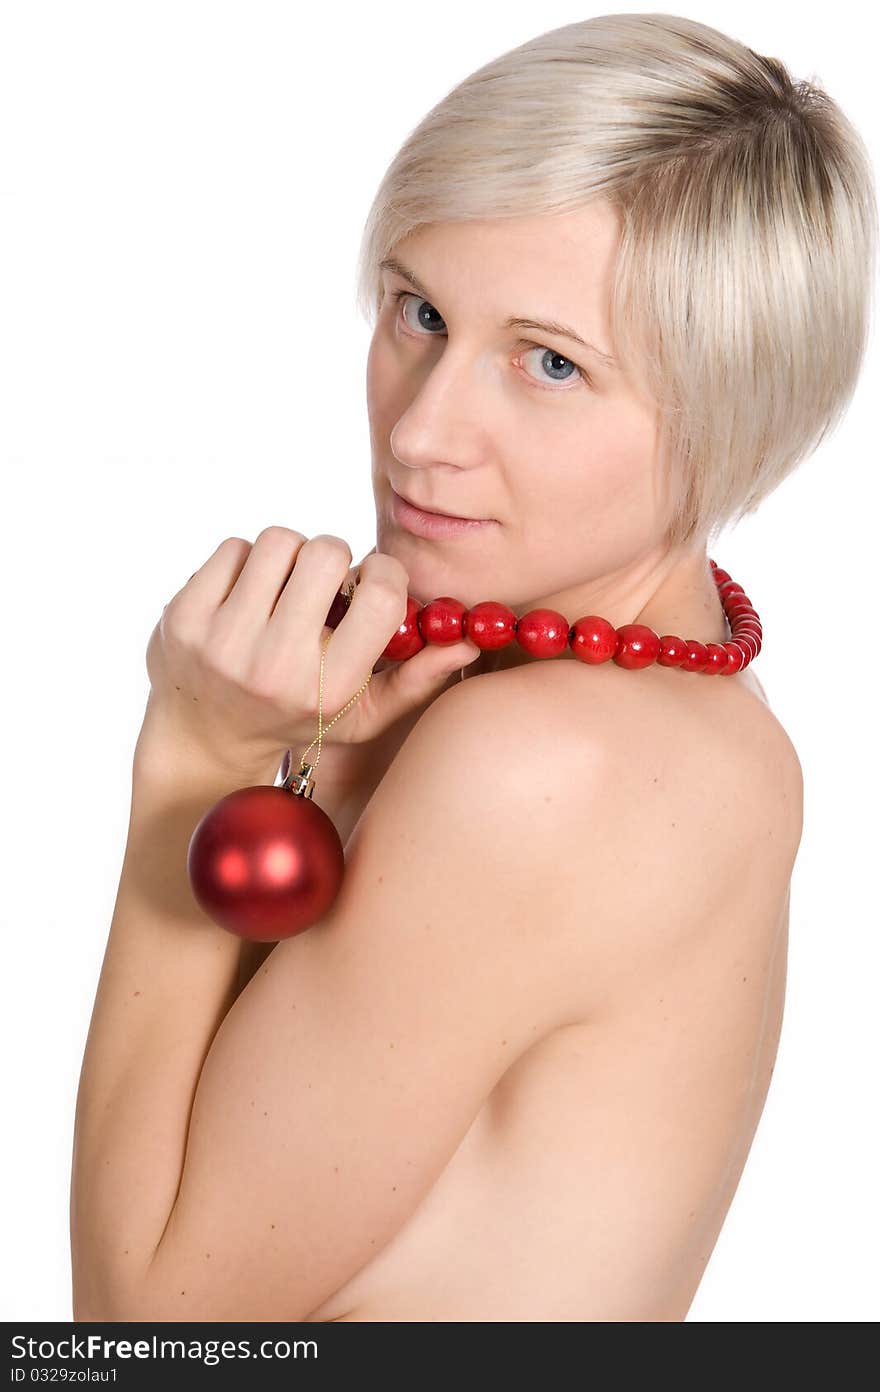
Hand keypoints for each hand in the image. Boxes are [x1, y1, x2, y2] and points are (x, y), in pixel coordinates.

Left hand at [141, 527, 480, 772]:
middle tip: (322, 586)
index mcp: (327, 687)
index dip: (382, 573)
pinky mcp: (184, 617)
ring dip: (289, 556)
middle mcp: (275, 664)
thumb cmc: (296, 717)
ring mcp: (223, 640)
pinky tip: (246, 597)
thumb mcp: (360, 715)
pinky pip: (233, 548)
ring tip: (284, 591)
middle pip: (324, 551)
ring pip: (278, 540)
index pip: (378, 594)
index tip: (370, 582)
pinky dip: (246, 562)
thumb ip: (416, 679)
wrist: (202, 738)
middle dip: (331, 558)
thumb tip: (470, 643)